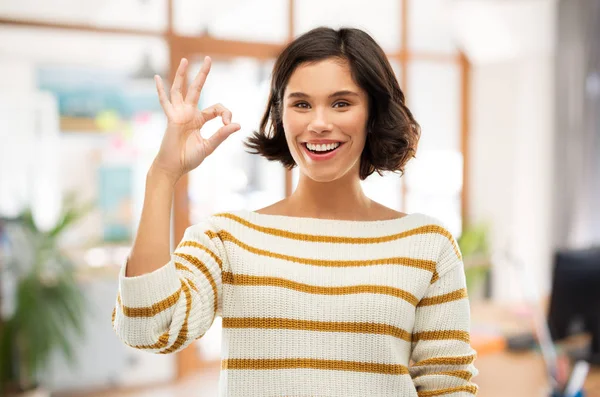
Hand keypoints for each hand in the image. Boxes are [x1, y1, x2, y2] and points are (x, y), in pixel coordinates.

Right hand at [151, 56, 240, 182]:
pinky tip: (157, 78)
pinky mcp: (171, 118)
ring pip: (180, 90)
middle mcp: (189, 113)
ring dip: (182, 75)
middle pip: (196, 89)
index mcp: (199, 119)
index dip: (226, 113)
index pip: (216, 108)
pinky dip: (160, 90)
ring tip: (186, 60)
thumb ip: (221, 135)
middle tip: (209, 59)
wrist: (173, 167)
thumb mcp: (209, 146)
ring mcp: (178, 114)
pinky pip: (164, 102)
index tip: (228, 123)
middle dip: (203, 74)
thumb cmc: (188, 158)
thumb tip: (237, 125)